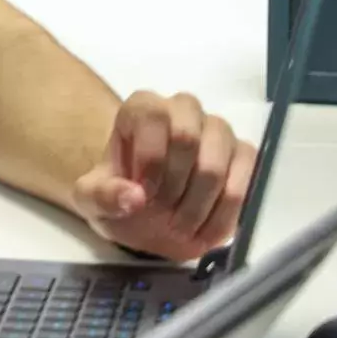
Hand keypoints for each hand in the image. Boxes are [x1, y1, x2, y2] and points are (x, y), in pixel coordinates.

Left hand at [71, 91, 257, 262]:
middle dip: (172, 186)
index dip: (149, 159)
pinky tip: (203, 230)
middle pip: (187, 138)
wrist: (144, 212)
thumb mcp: (92, 200)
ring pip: (216, 165)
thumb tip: (133, 197)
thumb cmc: (117, 194)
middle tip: (161, 213)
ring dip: (196, 205)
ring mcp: (218, 131)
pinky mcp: (243, 157)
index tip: (142, 194)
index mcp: (143, 107)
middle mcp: (184, 109)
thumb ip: (104, 196)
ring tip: (179, 225)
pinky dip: (223, 214)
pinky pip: (245, 181)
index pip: (153, 116)